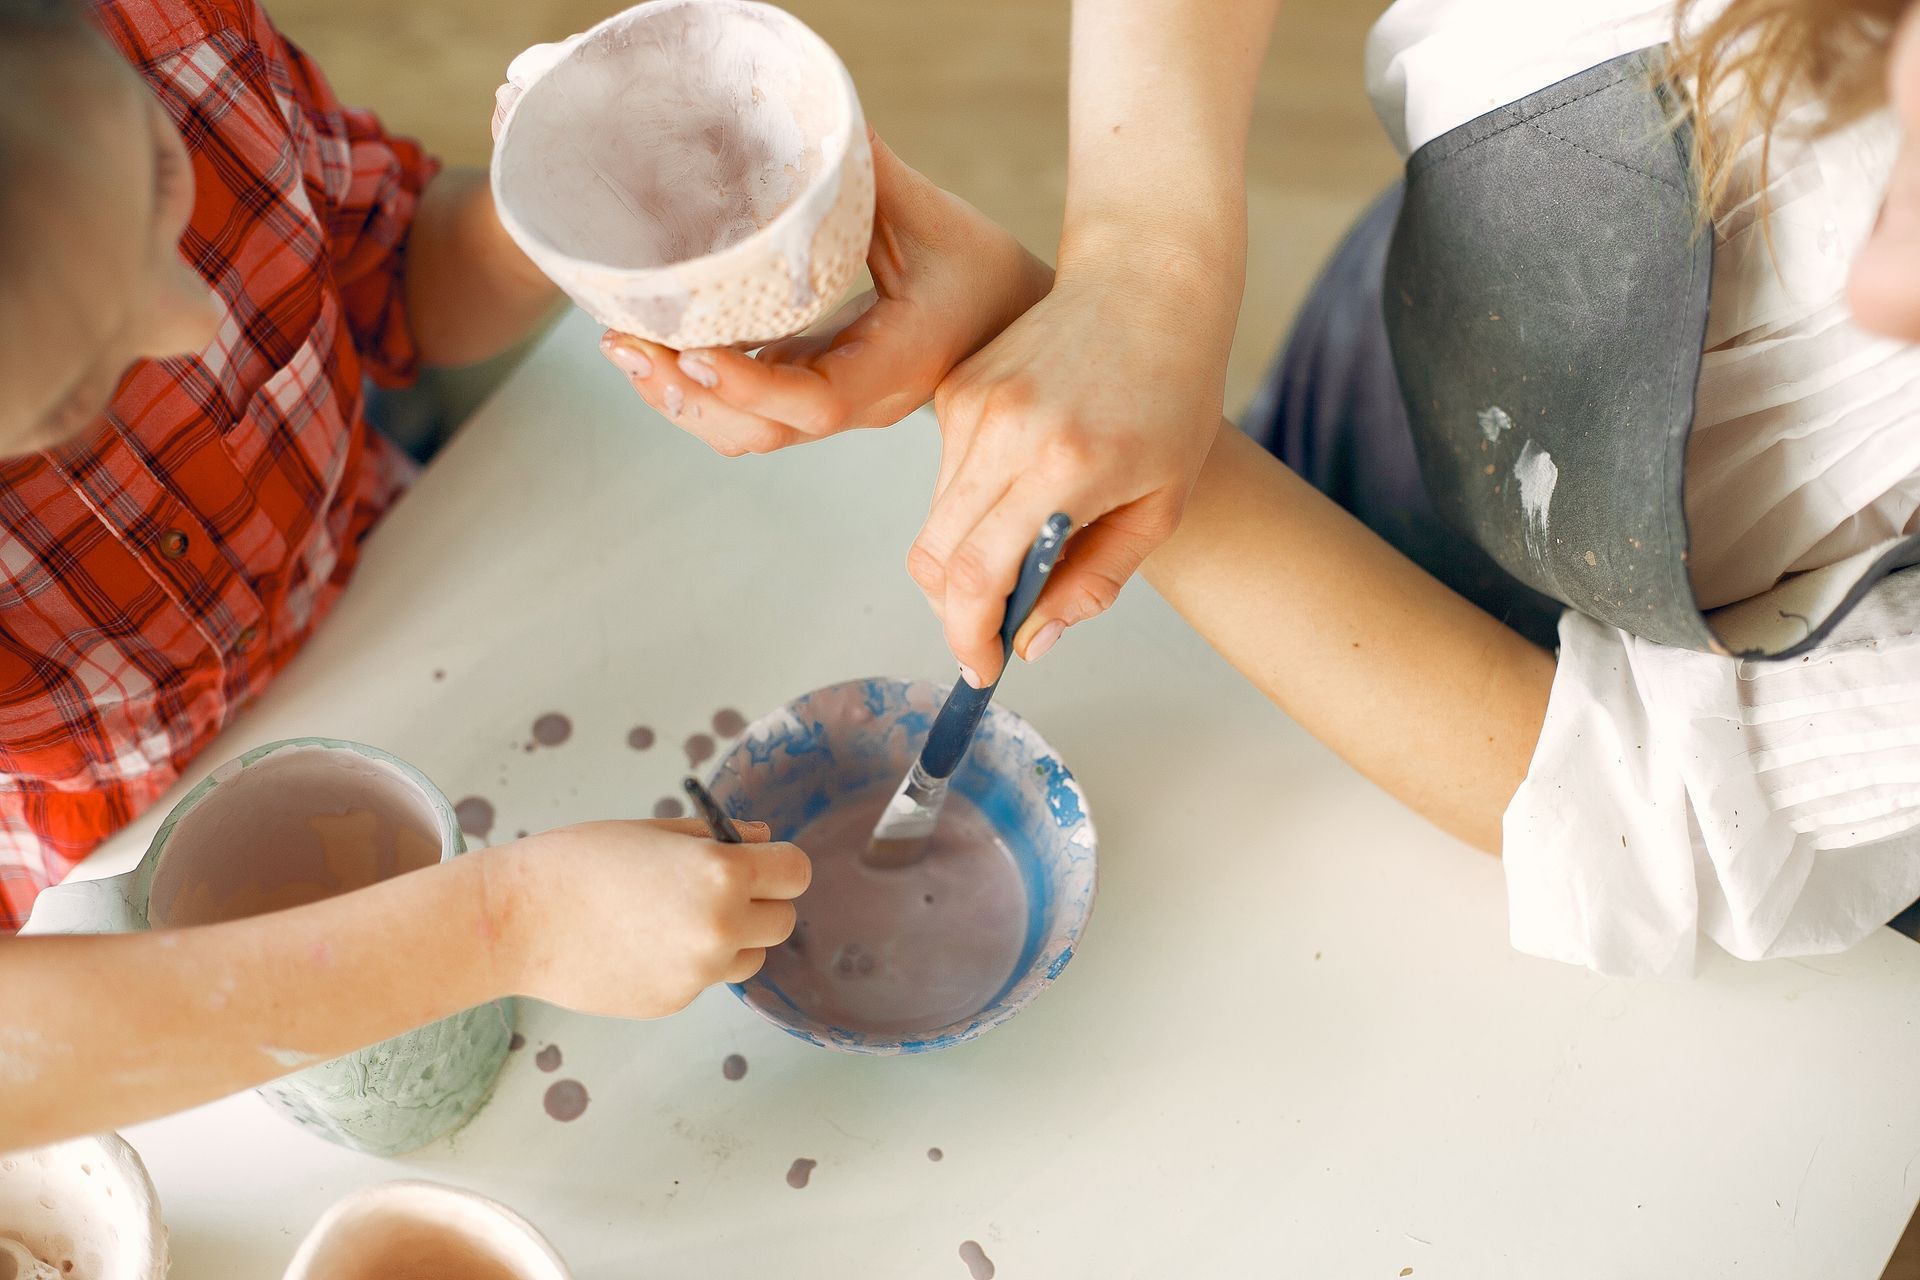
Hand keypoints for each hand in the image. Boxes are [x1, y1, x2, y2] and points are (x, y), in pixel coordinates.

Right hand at [492, 818, 809, 1018]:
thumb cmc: (581, 861)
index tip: (758, 862)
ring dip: (735, 938)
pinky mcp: (676, 1001)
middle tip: (716, 888)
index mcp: (722, 874)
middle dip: (761, 902)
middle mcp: (721, 928)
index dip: (778, 864)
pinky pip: (708, 978)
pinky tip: (645, 943)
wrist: (518, 920)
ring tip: (678, 916)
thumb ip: (719, 838)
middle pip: (783, 920)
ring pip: (753, 956)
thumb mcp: (656, 831)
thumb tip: (762, 840)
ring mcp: (699, 972)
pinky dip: (692, 962)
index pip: (797, 873)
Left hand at [598, 132, 1053, 455]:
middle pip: (760, 432)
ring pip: (748, 432)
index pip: (816, 401)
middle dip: (684, 396)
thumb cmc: (983, 270)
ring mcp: (837, 404)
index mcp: (894, 366)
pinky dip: (702, 389)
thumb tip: (813, 110)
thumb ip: (868, 173)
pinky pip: (753, 412)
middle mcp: (861, 401)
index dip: (750, 386)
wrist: (1015, 317)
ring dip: (682, 399)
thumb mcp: (933, 216)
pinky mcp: (819, 391)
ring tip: (625, 349)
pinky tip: (662, 347)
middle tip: (622, 343)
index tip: (695, 352)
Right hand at [915, 245, 1228, 685]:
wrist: (1147, 284)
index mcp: (1064, 465)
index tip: (984, 665)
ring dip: (966, 560)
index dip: (968, 635)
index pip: (975, 575)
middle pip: (935, 558)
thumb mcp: (1160, 505)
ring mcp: (970, 406)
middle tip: (993, 632)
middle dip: (955, 612)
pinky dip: (971, 506)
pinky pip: (943, 476)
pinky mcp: (954, 390)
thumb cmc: (1172, 393)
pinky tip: (1022, 484)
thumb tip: (1033, 640)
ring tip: (1023, 551)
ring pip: (935, 521)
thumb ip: (1094, 580)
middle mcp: (1003, 433)